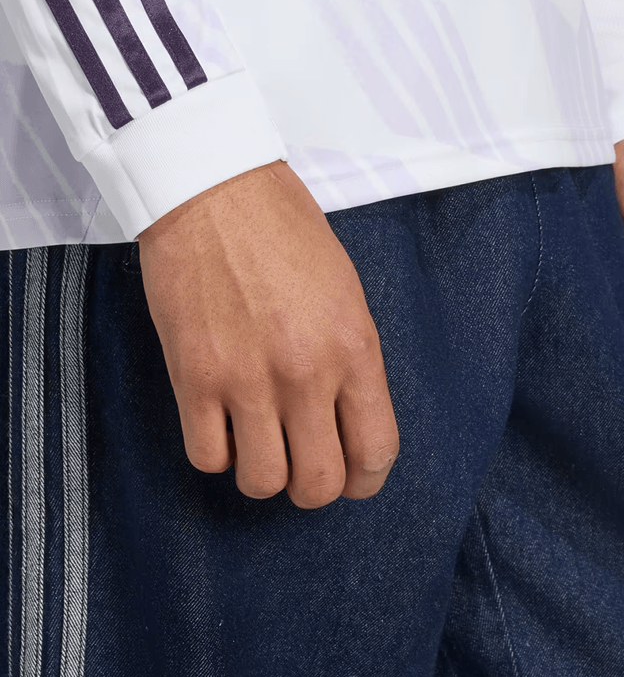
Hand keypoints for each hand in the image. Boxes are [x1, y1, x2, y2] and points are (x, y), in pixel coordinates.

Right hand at [135, 159, 399, 506]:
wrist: (215, 190)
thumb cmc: (284, 230)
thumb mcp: (345, 291)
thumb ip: (350, 359)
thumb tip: (344, 417)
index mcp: (354, 348)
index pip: (376, 451)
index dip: (366, 478)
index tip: (353, 476)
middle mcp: (306, 373)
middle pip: (320, 484)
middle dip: (313, 486)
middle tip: (302, 463)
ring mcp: (247, 379)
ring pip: (263, 483)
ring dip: (263, 472)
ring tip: (259, 441)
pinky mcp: (194, 377)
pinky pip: (207, 458)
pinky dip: (217, 451)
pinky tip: (221, 423)